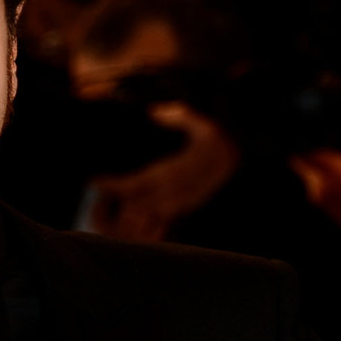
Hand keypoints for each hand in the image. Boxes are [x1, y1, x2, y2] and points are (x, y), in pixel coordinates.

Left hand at [87, 103, 240, 244]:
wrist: (245, 168)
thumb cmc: (222, 144)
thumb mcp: (204, 123)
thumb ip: (179, 116)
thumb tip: (154, 112)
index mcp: (175, 173)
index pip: (138, 184)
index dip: (114, 185)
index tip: (95, 180)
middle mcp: (174, 195)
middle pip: (134, 207)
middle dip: (111, 205)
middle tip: (95, 192)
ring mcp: (178, 207)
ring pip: (143, 221)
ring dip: (121, 219)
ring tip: (101, 210)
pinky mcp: (182, 212)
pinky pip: (156, 228)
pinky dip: (138, 228)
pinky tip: (126, 219)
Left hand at [290, 90, 340, 252]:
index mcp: (332, 170)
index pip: (302, 148)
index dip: (300, 134)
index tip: (303, 125)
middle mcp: (321, 186)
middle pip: (300, 161)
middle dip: (305, 149)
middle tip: (315, 137)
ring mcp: (323, 201)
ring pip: (308, 177)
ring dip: (314, 166)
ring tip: (331, 154)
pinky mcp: (330, 212)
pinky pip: (319, 190)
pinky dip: (324, 181)